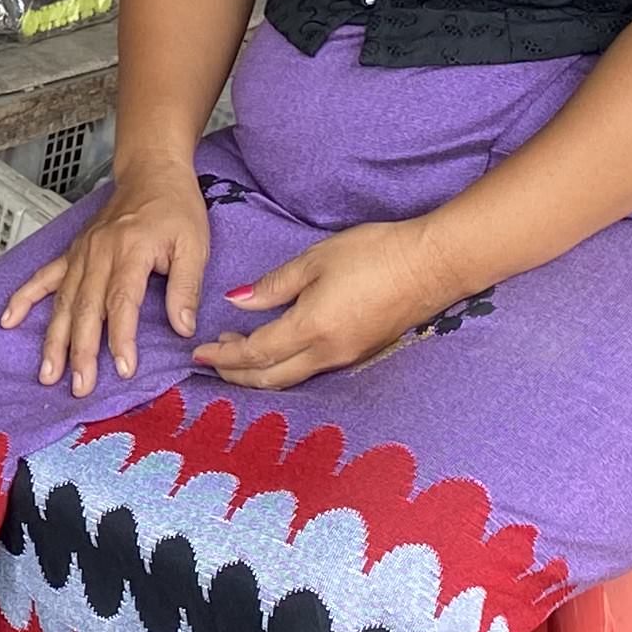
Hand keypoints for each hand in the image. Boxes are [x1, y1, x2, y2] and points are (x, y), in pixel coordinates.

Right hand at [0, 165, 211, 397]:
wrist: (151, 171)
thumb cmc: (175, 207)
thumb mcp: (194, 244)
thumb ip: (186, 286)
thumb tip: (182, 328)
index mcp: (131, 249)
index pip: (122, 301)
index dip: (121, 337)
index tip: (123, 368)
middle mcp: (99, 252)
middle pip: (86, 308)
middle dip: (81, 351)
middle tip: (79, 386)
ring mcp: (81, 252)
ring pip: (63, 301)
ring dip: (53, 339)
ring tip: (47, 372)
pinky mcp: (73, 252)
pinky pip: (44, 277)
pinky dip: (24, 298)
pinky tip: (8, 320)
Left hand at [195, 219, 462, 390]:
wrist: (431, 265)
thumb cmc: (373, 253)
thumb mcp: (316, 260)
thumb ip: (274, 286)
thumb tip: (237, 302)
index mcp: (311, 329)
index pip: (255, 353)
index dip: (224, 355)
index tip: (199, 353)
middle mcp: (328, 354)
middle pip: (270, 378)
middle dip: (235, 373)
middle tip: (211, 361)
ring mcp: (347, 358)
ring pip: (292, 378)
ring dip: (260, 372)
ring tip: (237, 353)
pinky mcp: (361, 353)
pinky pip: (312, 371)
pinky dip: (284, 367)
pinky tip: (276, 351)